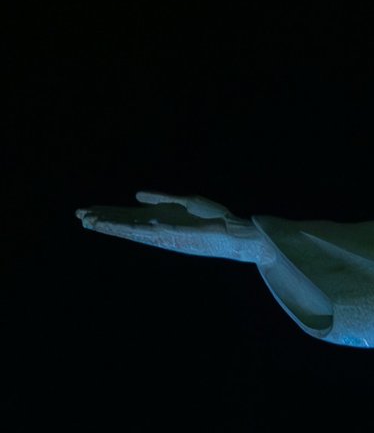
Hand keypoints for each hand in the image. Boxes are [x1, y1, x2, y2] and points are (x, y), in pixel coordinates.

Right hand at [75, 191, 266, 262]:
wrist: (235, 232)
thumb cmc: (215, 218)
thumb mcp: (184, 201)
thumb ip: (160, 198)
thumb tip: (137, 195)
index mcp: (161, 219)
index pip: (129, 216)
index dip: (110, 213)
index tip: (90, 212)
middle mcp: (159, 230)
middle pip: (125, 224)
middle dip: (103, 220)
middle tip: (80, 217)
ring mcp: (164, 235)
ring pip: (130, 230)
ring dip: (109, 226)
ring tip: (88, 222)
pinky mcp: (172, 237)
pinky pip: (145, 232)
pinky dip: (128, 229)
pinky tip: (113, 226)